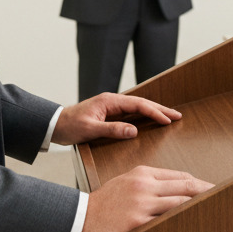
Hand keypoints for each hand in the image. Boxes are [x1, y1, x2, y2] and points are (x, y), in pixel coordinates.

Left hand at [52, 93, 181, 145]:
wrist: (54, 125)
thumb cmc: (70, 126)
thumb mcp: (90, 130)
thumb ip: (112, 130)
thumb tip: (134, 131)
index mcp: (109, 101)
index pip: (138, 105)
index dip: (154, 112)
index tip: (167, 120)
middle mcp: (112, 101)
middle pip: (141, 103)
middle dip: (160, 109)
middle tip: (177, 116)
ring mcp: (111, 106)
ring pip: (137, 107)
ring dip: (154, 111)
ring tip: (169, 117)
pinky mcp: (109, 113)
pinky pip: (131, 113)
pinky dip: (143, 115)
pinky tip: (150, 120)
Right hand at [76, 165, 212, 231]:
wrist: (77, 220)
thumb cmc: (101, 206)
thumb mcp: (123, 184)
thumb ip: (146, 185)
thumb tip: (170, 191)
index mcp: (142, 173)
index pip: (178, 176)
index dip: (197, 183)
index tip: (210, 189)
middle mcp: (144, 184)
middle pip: (184, 185)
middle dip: (206, 191)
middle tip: (224, 196)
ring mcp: (141, 202)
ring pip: (179, 201)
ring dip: (199, 206)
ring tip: (215, 211)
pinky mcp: (137, 221)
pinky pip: (165, 221)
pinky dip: (181, 223)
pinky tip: (193, 226)